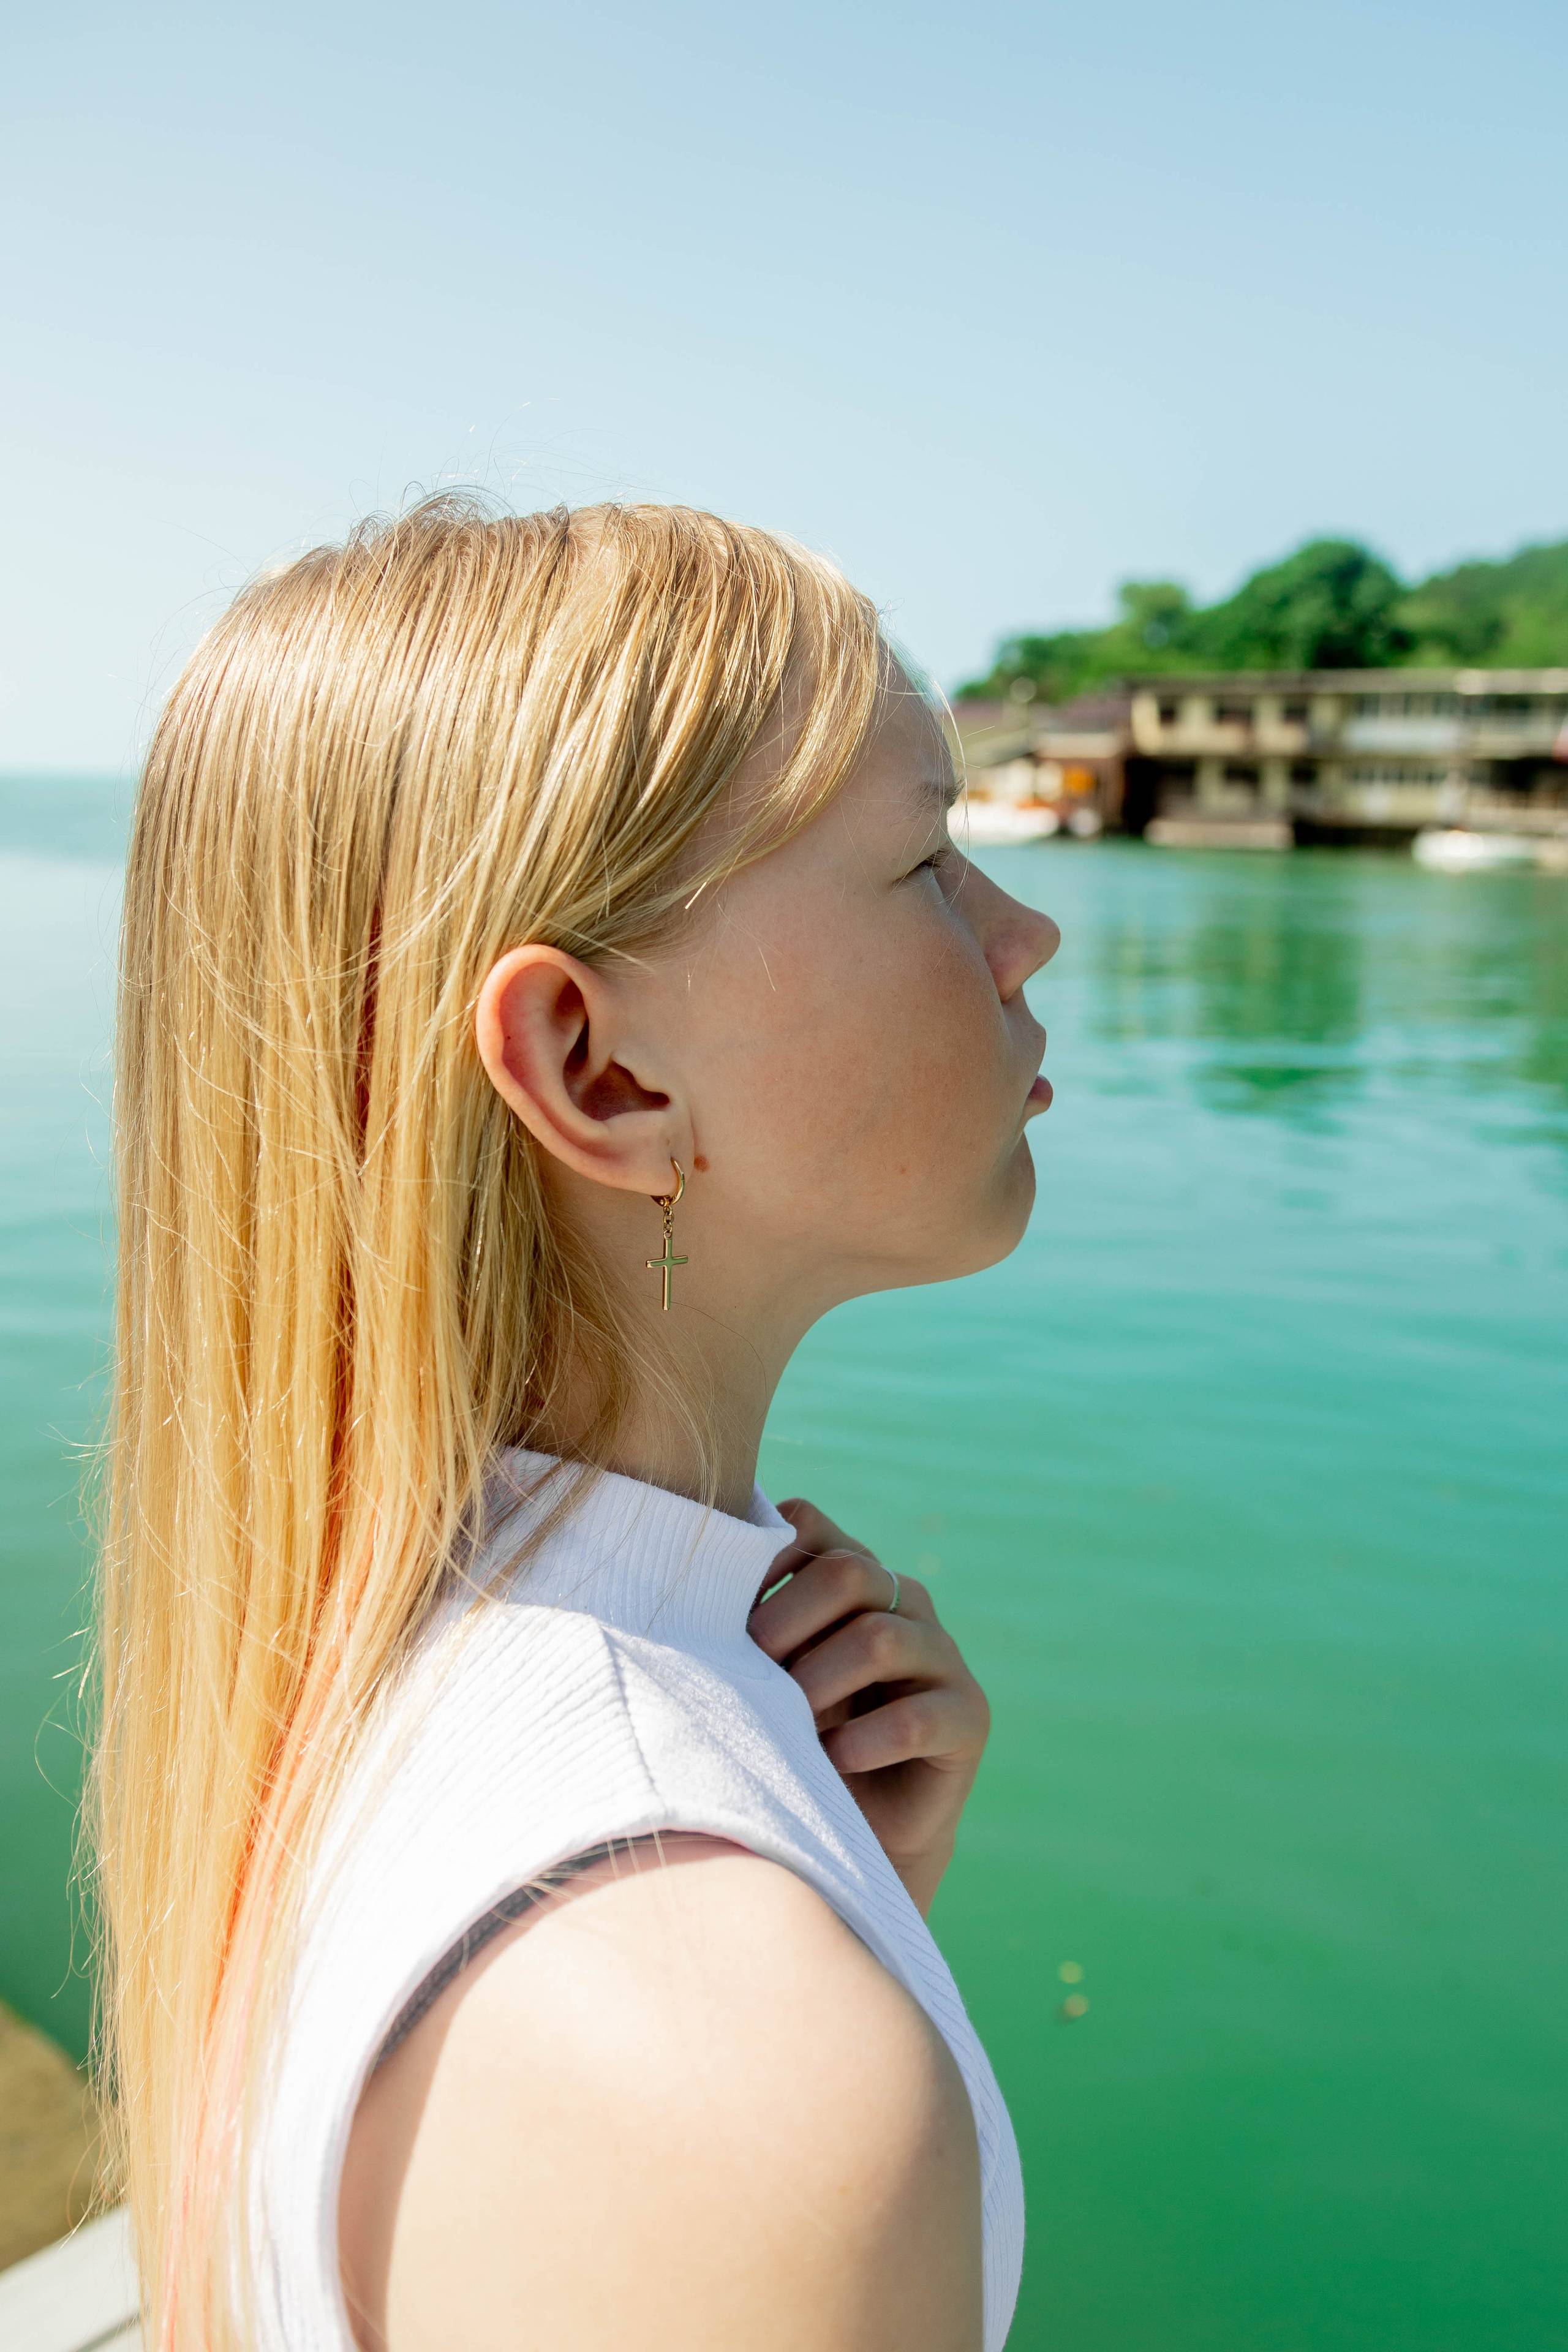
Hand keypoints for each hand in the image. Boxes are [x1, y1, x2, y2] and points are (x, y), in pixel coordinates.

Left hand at [747, 1499, 990, 1917]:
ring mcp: (942, 1654)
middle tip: (752, 1670)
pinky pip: (915, 1717)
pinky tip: (832, 1761)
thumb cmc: (799, 1739)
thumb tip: (687, 1593)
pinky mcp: (968, 1714)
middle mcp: (903, 1600)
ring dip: (818, 1684)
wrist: (860, 1829)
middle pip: (847, 1571)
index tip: (722, 1611)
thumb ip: (748, 1628)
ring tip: (790, 1725)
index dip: (761, 1556)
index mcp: (853, 1574)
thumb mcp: (767, 1676)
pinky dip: (862, 1742)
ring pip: (879, 1639)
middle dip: (786, 1621)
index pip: (808, 1522)